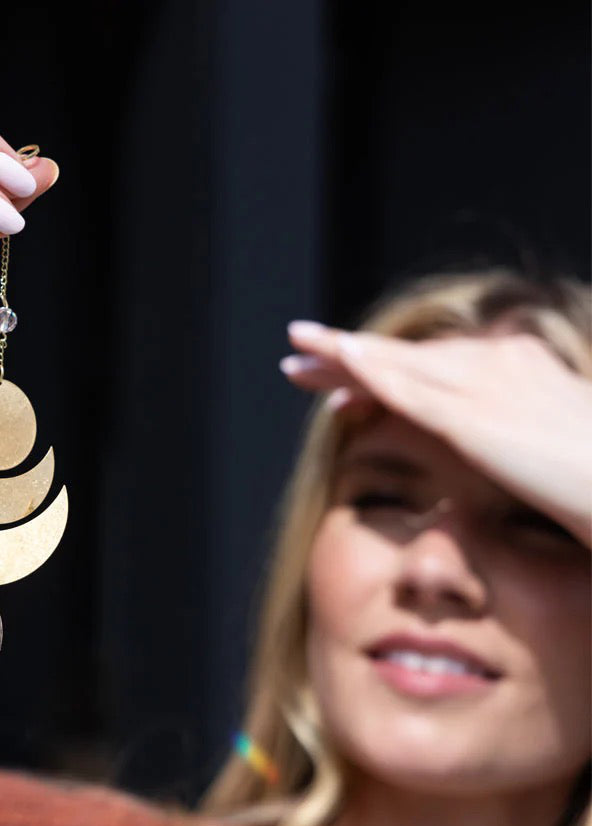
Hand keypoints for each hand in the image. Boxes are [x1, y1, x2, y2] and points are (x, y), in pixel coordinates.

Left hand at [280, 321, 591, 546]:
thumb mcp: (550, 453)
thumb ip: (515, 439)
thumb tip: (490, 450)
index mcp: (517, 371)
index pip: (434, 362)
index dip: (383, 368)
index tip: (343, 380)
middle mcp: (500, 366)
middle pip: (407, 354)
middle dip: (349, 352)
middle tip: (299, 351)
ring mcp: (488, 388)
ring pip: (398, 363)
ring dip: (343, 355)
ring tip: (296, 353)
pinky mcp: (479, 418)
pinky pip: (414, 390)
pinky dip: (374, 375)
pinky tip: (339, 369)